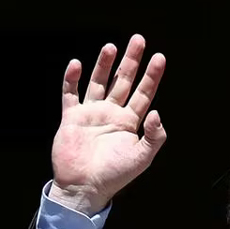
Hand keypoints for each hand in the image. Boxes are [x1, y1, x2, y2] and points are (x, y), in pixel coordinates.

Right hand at [50, 34, 166, 214]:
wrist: (84, 188)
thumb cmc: (114, 176)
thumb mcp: (141, 158)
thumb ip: (154, 136)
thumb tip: (157, 112)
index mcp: (129, 123)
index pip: (144, 93)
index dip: (152, 76)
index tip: (159, 58)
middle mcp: (111, 115)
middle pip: (123, 81)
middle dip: (131, 61)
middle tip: (138, 40)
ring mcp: (91, 114)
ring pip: (98, 83)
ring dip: (104, 65)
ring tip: (111, 47)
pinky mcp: (72, 118)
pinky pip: (70, 94)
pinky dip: (72, 79)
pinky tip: (77, 65)